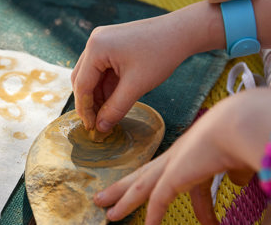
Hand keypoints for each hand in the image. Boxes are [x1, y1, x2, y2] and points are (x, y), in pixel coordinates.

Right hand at [72, 14, 191, 131]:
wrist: (182, 32)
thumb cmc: (160, 55)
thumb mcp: (136, 86)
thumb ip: (115, 108)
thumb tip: (101, 128)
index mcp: (96, 48)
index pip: (81, 85)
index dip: (85, 109)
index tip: (91, 129)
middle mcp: (94, 42)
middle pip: (82, 79)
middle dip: (89, 102)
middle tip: (98, 123)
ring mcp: (102, 42)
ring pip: (92, 75)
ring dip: (98, 95)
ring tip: (108, 114)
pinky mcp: (111, 44)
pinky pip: (102, 69)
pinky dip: (106, 86)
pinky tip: (114, 99)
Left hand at [93, 88, 270, 223]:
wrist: (237, 125)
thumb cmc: (237, 137)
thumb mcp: (234, 160)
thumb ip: (233, 171)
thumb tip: (238, 180)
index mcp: (184, 153)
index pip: (164, 175)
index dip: (155, 191)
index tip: (150, 207)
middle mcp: (173, 158)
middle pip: (140, 177)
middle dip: (121, 189)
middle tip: (103, 198)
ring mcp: (171, 166)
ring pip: (139, 187)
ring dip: (124, 201)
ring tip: (110, 215)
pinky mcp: (174, 176)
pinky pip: (158, 200)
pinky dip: (152, 216)